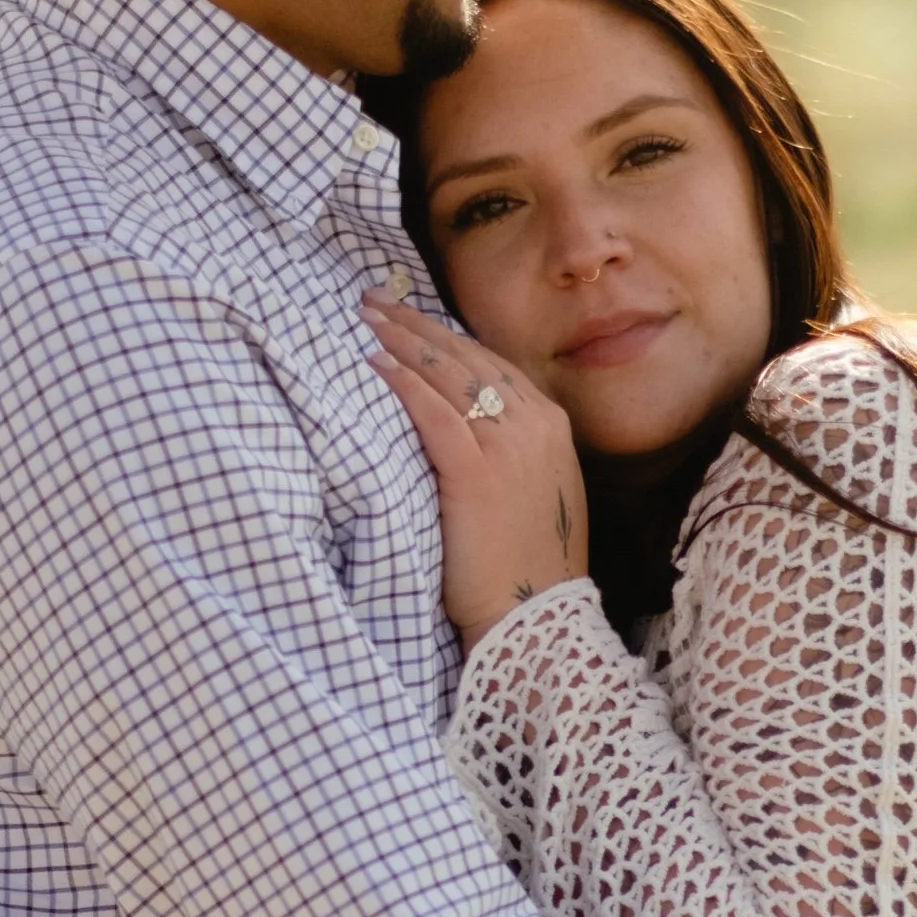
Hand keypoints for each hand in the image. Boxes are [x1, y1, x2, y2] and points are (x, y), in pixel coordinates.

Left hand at [363, 295, 588, 650]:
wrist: (535, 618)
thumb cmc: (527, 565)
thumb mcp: (532, 492)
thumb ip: (509, 450)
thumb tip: (464, 422)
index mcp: (551, 425)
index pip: (489, 363)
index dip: (445, 335)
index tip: (408, 315)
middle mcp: (535, 424)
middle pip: (466, 357)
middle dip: (416, 324)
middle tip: (374, 298)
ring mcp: (509, 446)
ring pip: (448, 375)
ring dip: (402, 340)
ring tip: (365, 317)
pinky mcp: (476, 472)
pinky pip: (434, 412)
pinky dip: (403, 382)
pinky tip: (373, 363)